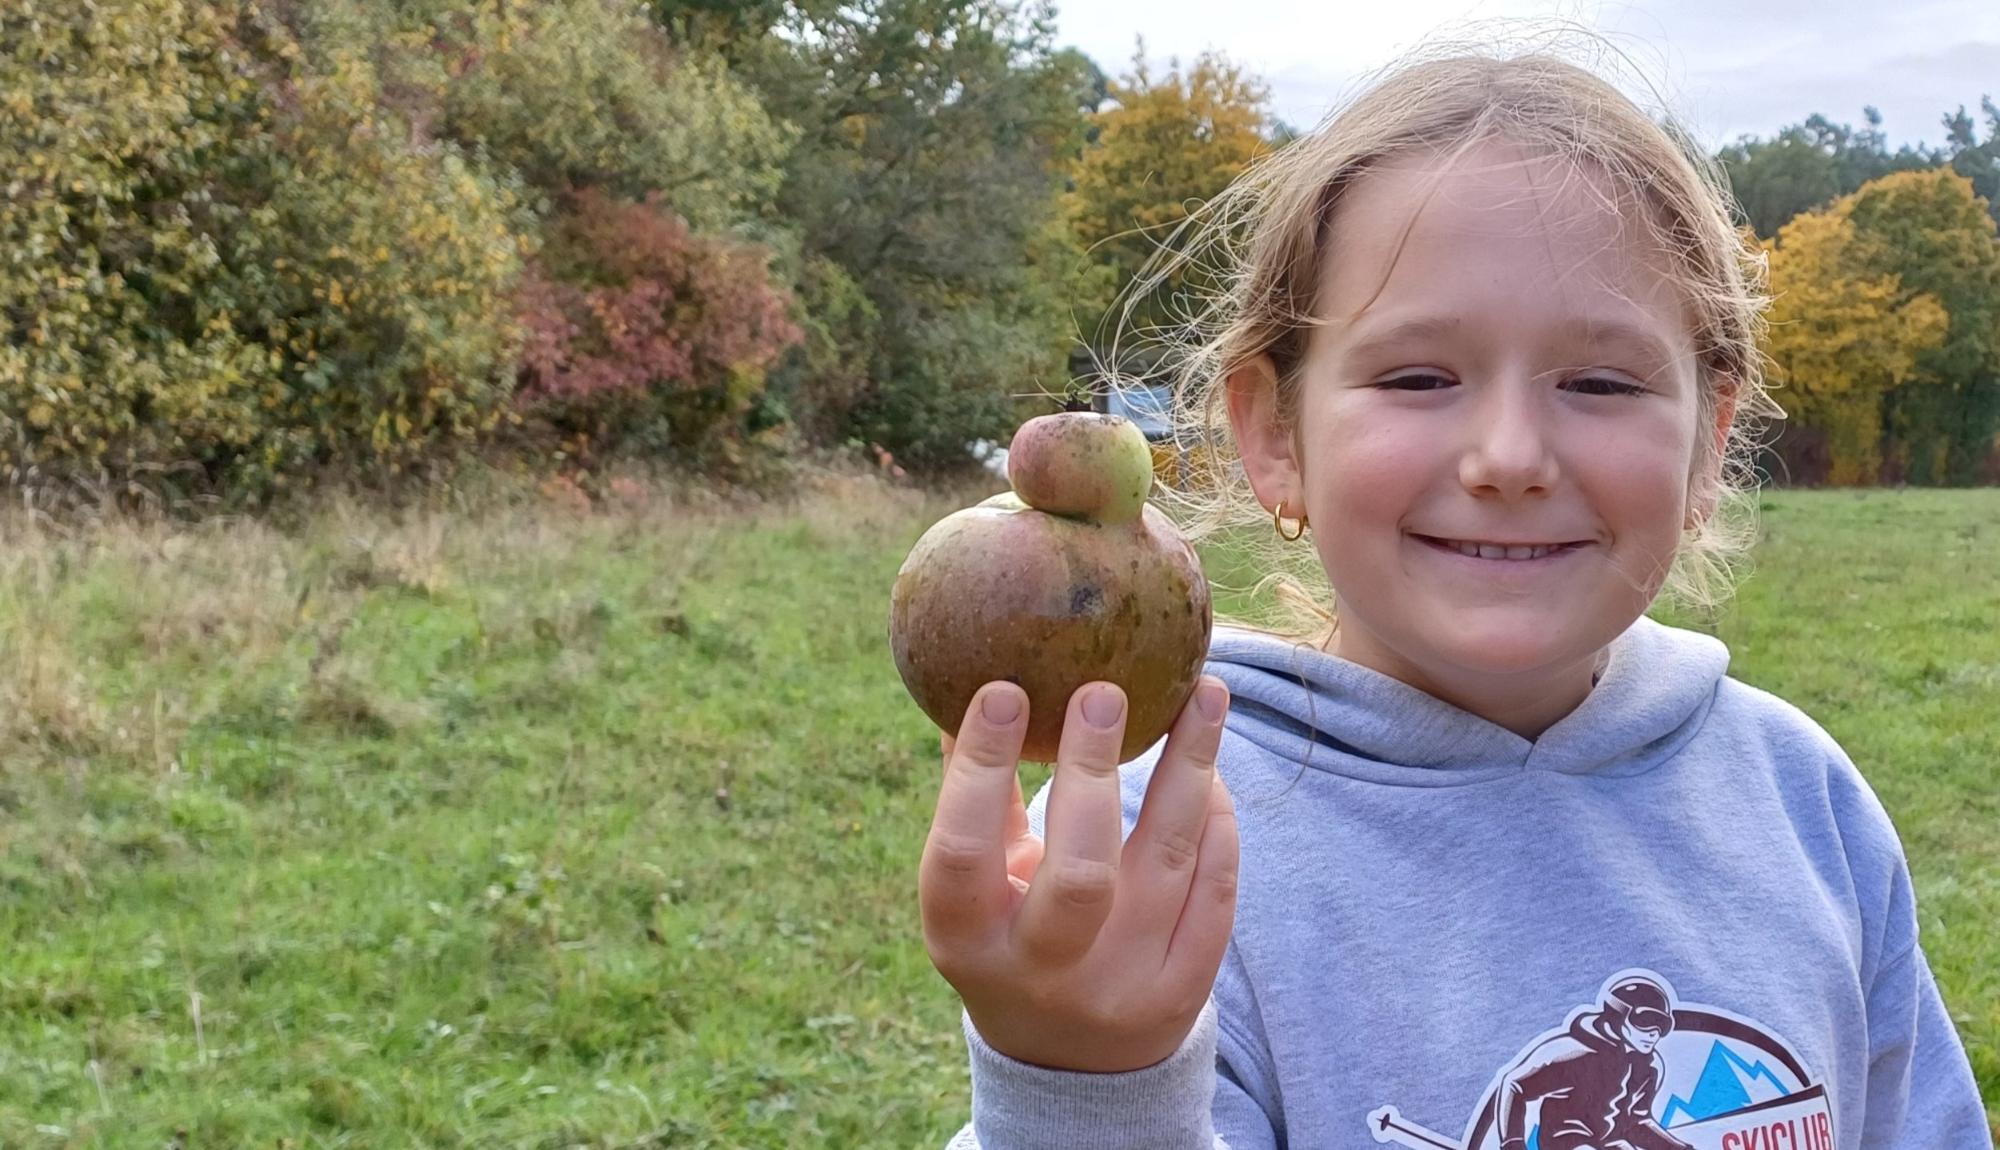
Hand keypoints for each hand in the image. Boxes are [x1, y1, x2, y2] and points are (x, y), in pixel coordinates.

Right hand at [918, 676, 1237, 1072]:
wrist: (1068, 1066)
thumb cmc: (1008, 937)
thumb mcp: (973, 889)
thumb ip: (976, 799)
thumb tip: (974, 679)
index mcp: (968, 940)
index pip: (963, 851)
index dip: (981, 770)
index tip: (1006, 689)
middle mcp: (1043, 971)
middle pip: (1079, 873)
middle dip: (1093, 774)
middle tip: (1104, 692)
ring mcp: (1121, 987)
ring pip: (1168, 865)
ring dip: (1189, 769)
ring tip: (1204, 694)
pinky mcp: (1182, 993)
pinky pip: (1214, 894)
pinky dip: (1218, 826)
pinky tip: (1213, 772)